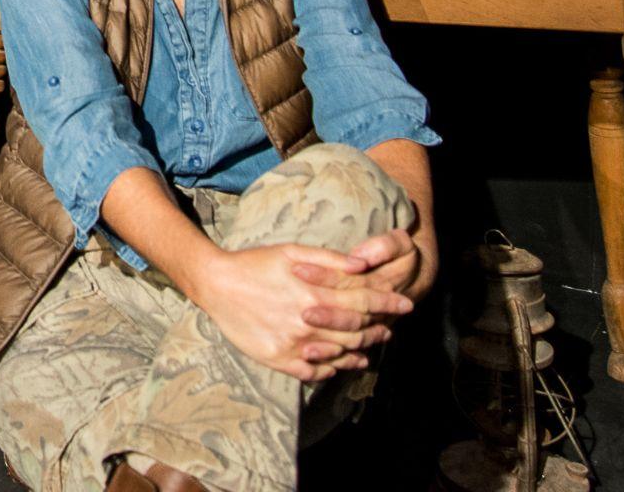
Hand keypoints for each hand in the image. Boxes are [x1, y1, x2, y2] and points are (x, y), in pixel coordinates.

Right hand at [195, 243, 411, 382]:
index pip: (364, 302)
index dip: (389, 302)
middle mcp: (309, 323)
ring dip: (359, 353)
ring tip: (369, 351)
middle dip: (378, 329)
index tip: (407, 303)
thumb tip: (362, 265)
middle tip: (389, 329)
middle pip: (356, 332)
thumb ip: (329, 259)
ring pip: (339, 355)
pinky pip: (313, 372)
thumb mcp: (292, 251)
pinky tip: (337, 366)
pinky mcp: (278, 359)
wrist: (216, 283)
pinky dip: (330, 370)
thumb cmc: (255, 263)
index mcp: (316, 294)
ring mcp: (294, 345)